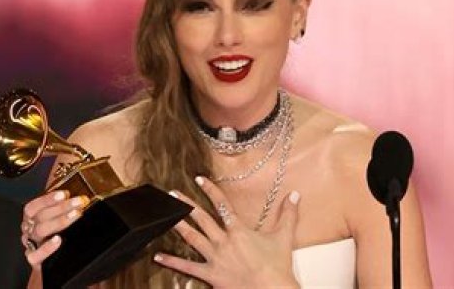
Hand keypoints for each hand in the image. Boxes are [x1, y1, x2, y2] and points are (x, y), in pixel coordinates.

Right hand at [20, 190, 89, 269]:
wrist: (50, 266)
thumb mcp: (56, 218)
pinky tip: (58, 240)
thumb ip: (60, 203)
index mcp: (31, 219)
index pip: (34, 206)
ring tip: (75, 215)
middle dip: (61, 207)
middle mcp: (29, 230)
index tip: (64, 194)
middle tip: (78, 202)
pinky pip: (36, 255)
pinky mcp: (35, 260)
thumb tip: (68, 184)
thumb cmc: (56, 237)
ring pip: (40, 231)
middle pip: (40, 217)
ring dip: (59, 221)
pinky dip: (47, 247)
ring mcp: (32, 245)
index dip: (47, 199)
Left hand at [154, 176, 300, 287]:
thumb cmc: (277, 267)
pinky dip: (172, 262)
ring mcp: (215, 258)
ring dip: (178, 225)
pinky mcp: (211, 275)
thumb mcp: (284, 237)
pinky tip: (159, 256)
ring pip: (192, 238)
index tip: (199, 179)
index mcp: (239, 231)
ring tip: (166, 216)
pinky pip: (187, 268)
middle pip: (201, 219)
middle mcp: (224, 241)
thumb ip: (288, 214)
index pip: (222, 205)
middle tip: (173, 194)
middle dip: (186, 205)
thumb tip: (295, 195)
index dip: (210, 190)